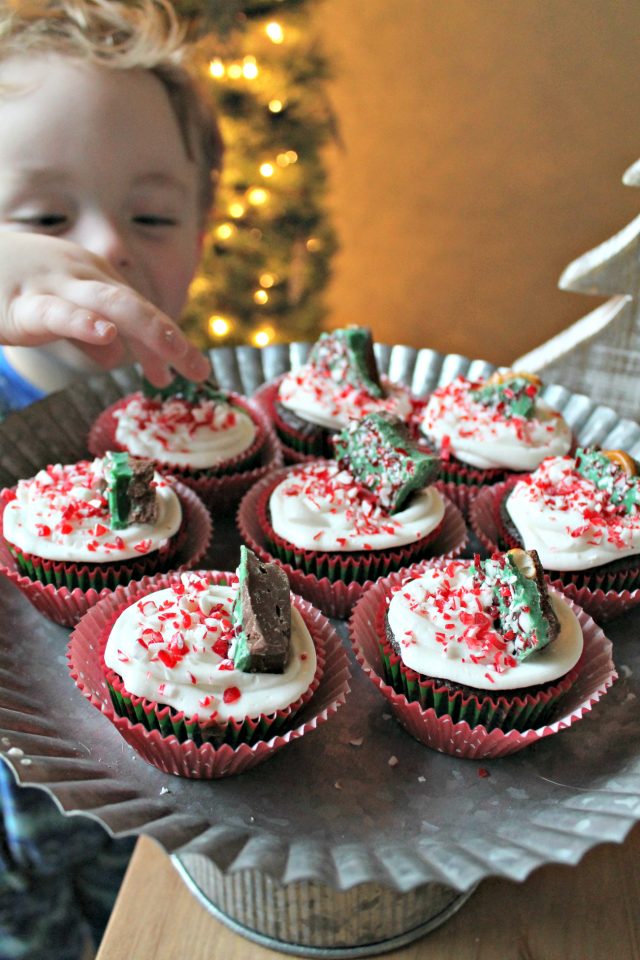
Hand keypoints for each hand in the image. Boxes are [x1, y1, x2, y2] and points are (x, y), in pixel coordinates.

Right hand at [0, 232, 209, 384]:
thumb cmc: (7, 284)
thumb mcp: (56, 308)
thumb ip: (86, 332)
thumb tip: (115, 357)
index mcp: (95, 277)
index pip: (143, 312)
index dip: (169, 344)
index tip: (193, 374)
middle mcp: (83, 275)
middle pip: (139, 308)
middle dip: (174, 340)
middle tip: (201, 372)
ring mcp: (56, 285)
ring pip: (111, 304)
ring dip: (149, 330)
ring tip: (174, 354)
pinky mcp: (24, 303)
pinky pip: (59, 311)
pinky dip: (84, 323)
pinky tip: (107, 335)